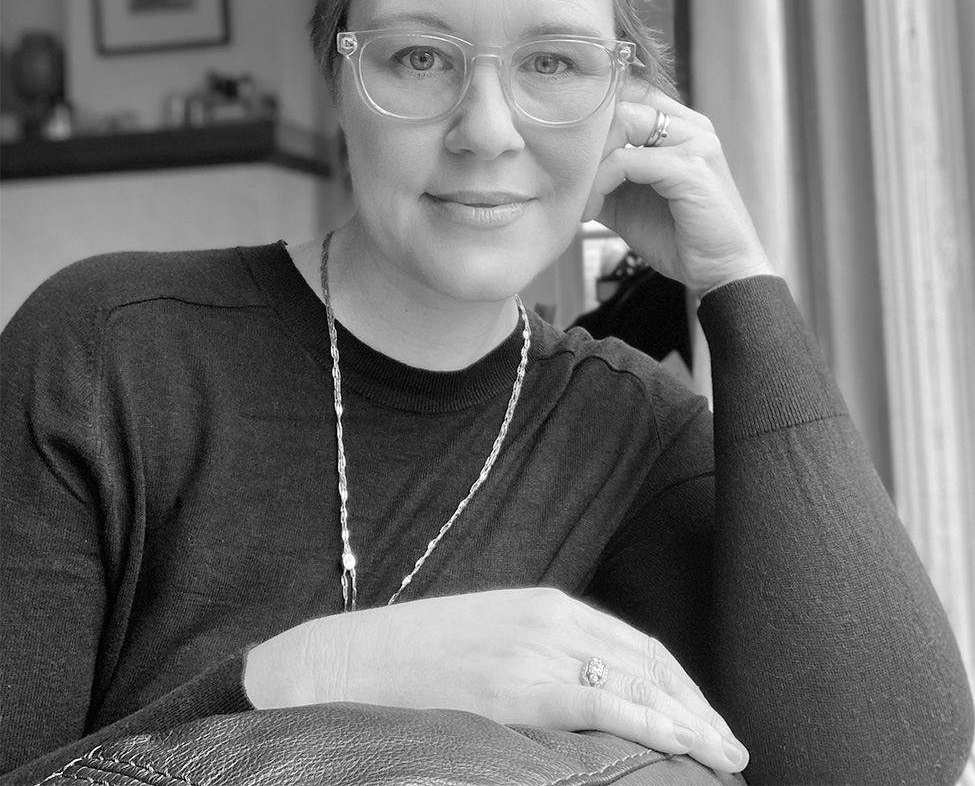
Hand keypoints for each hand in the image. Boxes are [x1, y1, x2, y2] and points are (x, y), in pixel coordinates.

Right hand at [244, 587, 748, 775]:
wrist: (349, 660)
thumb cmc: (417, 658)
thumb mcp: (490, 638)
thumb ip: (540, 652)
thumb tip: (585, 689)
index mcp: (546, 604)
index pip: (635, 644)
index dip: (679, 684)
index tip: (706, 716)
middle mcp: (550, 619)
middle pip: (647, 662)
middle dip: (696, 705)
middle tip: (731, 745)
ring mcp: (534, 649)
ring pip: (635, 682)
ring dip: (688, 720)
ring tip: (722, 756)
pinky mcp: (517, 685)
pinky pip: (601, 702)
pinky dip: (652, 722)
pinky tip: (685, 743)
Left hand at [583, 92, 773, 296]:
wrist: (721, 272)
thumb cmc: (680, 238)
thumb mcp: (628, 201)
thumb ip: (603, 176)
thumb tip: (563, 166)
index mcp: (682, 127)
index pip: (629, 91)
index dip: (593, 115)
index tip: (567, 152)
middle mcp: (692, 126)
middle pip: (622, 101)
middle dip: (586, 139)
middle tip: (568, 176)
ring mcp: (695, 143)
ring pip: (622, 122)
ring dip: (590, 161)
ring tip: (581, 198)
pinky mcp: (690, 168)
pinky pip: (625, 160)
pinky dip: (599, 184)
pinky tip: (592, 210)